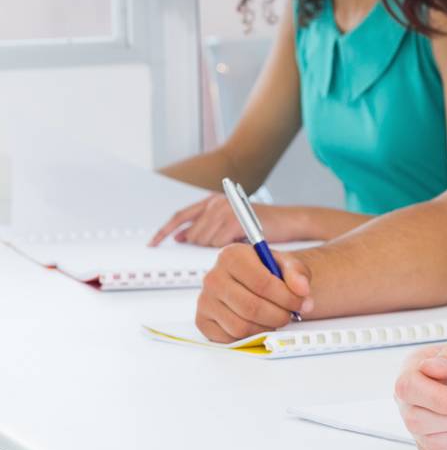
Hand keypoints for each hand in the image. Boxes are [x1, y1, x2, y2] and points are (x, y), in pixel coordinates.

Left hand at [151, 196, 304, 246]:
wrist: (291, 220)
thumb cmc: (264, 224)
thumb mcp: (230, 223)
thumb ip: (205, 227)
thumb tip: (180, 237)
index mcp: (212, 201)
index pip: (180, 216)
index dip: (164, 231)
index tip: (152, 243)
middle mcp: (216, 203)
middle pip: (193, 234)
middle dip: (204, 246)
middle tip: (224, 247)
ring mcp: (225, 210)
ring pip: (204, 241)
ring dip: (219, 248)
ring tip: (237, 243)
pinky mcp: (234, 221)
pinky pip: (219, 243)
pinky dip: (229, 248)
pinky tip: (242, 243)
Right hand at [193, 243, 311, 340]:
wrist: (253, 280)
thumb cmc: (268, 271)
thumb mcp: (286, 264)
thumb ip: (297, 273)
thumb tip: (301, 290)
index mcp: (232, 255)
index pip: (262, 283)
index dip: (287, 297)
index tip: (301, 302)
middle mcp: (213, 277)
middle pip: (251, 307)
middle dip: (279, 315)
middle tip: (291, 314)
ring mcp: (205, 300)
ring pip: (241, 326)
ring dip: (266, 327)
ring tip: (276, 318)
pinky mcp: (202, 321)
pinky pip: (229, 338)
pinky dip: (250, 336)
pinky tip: (258, 324)